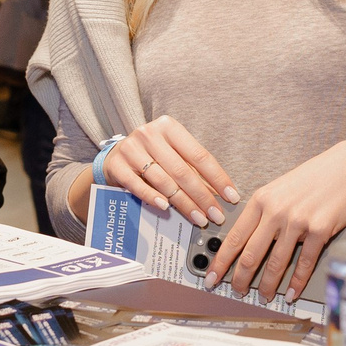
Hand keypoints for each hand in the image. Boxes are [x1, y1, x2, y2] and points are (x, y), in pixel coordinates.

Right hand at [100, 115, 236, 229]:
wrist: (114, 156)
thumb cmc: (150, 156)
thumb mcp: (171, 154)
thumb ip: (192, 170)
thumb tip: (219, 194)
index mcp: (169, 127)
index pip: (199, 155)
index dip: (218, 178)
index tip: (231, 196)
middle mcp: (149, 134)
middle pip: (183, 171)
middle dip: (202, 196)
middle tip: (216, 215)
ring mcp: (131, 149)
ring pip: (164, 180)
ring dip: (183, 203)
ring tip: (198, 218)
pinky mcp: (117, 165)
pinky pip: (138, 186)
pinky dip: (153, 198)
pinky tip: (166, 208)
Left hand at [205, 137, 345, 303]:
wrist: (345, 169)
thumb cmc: (311, 180)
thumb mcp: (277, 190)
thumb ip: (261, 213)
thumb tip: (244, 242)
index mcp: (261, 200)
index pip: (234, 237)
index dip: (220, 262)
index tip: (212, 276)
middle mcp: (276, 211)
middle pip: (251, 255)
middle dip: (240, 279)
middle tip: (237, 291)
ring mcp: (298, 222)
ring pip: (276, 263)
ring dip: (268, 285)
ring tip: (264, 296)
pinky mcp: (319, 231)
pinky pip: (304, 263)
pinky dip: (296, 282)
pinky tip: (291, 292)